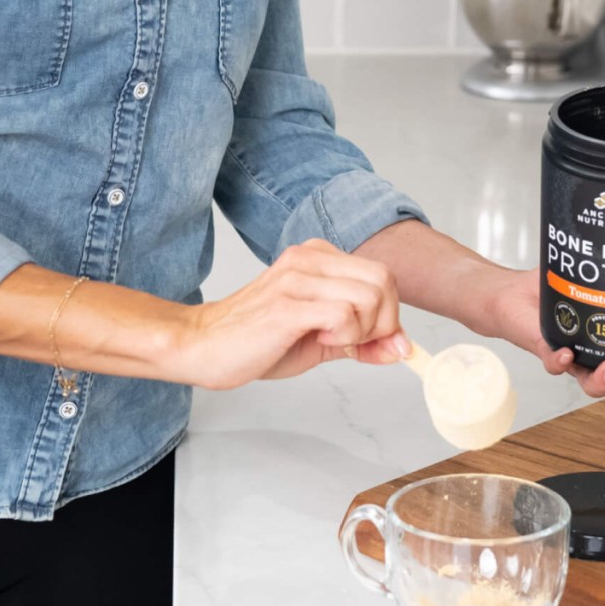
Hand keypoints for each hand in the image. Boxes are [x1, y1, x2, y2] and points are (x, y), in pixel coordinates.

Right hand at [174, 239, 408, 388]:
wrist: (202, 346)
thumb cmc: (257, 339)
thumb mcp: (322, 339)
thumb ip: (363, 340)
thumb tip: (402, 348)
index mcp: (319, 257)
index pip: (383, 275)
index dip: (390, 314)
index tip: (376, 343)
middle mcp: (309, 258)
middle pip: (384, 281)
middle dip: (384, 323)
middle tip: (355, 344)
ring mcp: (297, 277)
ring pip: (368, 297)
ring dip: (362, 332)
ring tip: (329, 339)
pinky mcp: (287, 303)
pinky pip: (343, 315)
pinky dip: (343, 336)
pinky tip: (316, 338)